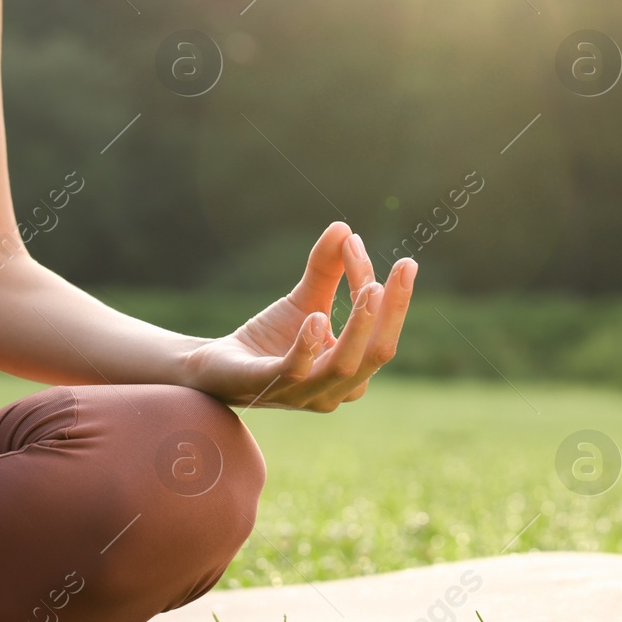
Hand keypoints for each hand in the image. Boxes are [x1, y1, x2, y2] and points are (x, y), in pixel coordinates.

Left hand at [183, 222, 415, 410]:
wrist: (218, 367)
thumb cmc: (270, 340)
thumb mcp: (304, 300)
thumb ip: (326, 270)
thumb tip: (344, 227)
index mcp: (353, 372)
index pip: (378, 332)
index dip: (384, 293)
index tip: (363, 245)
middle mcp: (335, 391)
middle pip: (376, 353)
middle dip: (392, 311)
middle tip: (403, 267)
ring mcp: (302, 394)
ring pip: (343, 365)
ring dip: (360, 326)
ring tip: (370, 288)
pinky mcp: (266, 387)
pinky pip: (294, 371)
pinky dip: (308, 346)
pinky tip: (316, 317)